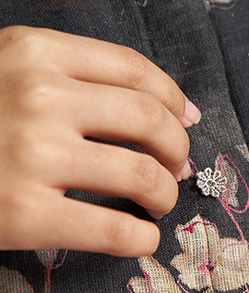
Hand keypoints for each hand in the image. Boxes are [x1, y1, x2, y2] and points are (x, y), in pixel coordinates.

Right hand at [0, 26, 199, 254]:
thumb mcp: (3, 72)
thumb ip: (67, 77)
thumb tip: (168, 110)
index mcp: (32, 52)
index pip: (132, 68)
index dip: (172, 98)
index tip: (187, 121)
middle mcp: (38, 97)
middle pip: (148, 121)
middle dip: (176, 150)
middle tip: (175, 170)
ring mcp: (33, 156)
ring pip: (142, 176)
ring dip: (164, 196)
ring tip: (156, 205)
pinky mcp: (27, 214)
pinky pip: (116, 231)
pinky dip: (143, 240)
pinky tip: (140, 240)